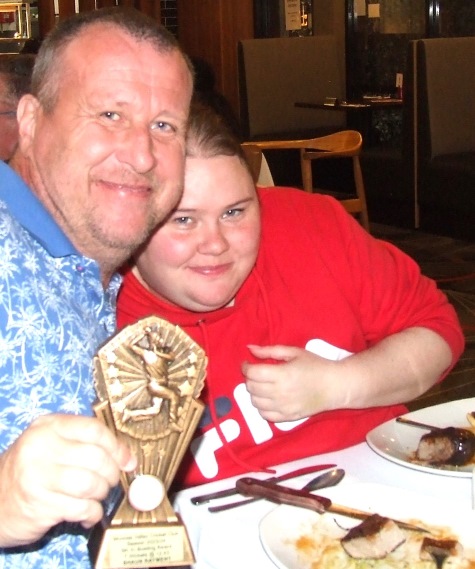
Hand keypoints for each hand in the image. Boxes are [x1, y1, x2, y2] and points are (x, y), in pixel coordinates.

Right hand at [0, 414, 135, 547]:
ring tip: (96, 496)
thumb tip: (127, 458)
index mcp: (49, 426)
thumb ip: (87, 444)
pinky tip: (87, 513)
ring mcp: (37, 476)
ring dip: (101, 494)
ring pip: (91, 484)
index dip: (117, 446)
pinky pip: (81, 508)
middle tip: (110, 481)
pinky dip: (92, 513)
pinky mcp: (39, 504)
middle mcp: (41, 447)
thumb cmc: (33, 470)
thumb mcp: (54, 445)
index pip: (94, 430)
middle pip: (97, 458)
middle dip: (112, 474)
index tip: (127, 460)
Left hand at [242, 344, 339, 422]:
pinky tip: (268, 398)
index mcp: (282, 374)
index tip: (247, 364)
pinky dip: (261, 407)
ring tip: (262, 385)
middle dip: (250, 378)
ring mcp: (283, 407)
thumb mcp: (294, 352)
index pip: (252, 373)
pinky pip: (265, 415)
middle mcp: (280, 393)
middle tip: (257, 373)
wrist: (335, 386)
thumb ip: (270, 350)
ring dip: (254, 393)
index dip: (245, 367)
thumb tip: (249, 348)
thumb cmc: (315, 365)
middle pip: (251, 387)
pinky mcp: (287, 417)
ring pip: (255, 402)